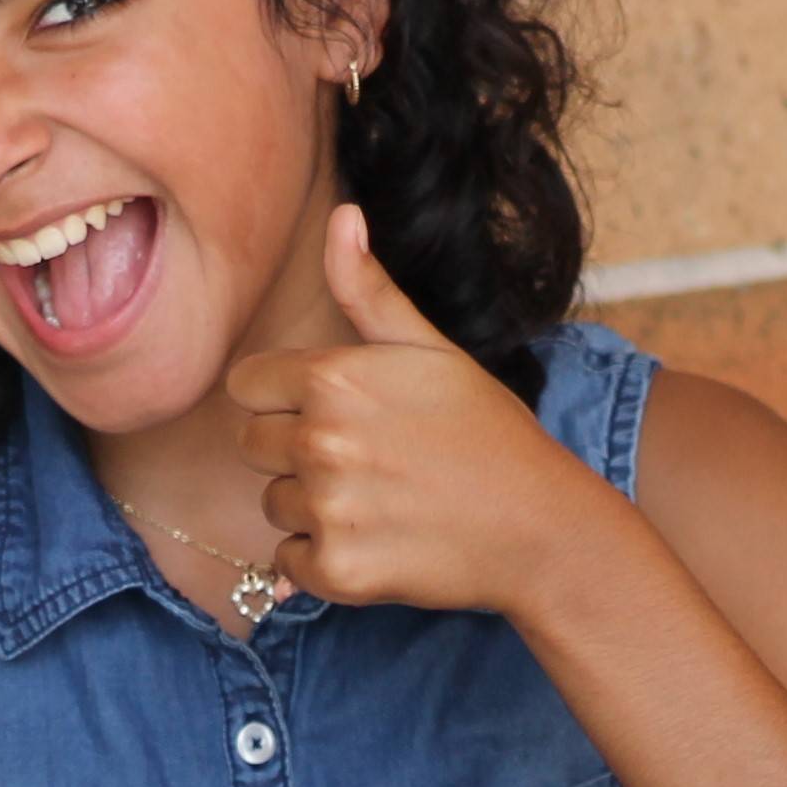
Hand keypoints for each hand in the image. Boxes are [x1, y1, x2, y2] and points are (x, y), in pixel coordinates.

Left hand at [227, 205, 567, 614]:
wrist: (541, 529)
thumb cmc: (487, 433)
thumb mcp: (431, 350)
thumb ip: (369, 290)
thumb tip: (342, 216)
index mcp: (333, 378)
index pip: (245, 386)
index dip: (283, 399)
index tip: (332, 412)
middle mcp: (320, 441)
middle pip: (251, 445)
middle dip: (294, 452)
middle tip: (368, 461)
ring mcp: (327, 509)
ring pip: (272, 503)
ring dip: (311, 507)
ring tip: (380, 501)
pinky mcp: (336, 571)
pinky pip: (288, 562)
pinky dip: (321, 561)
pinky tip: (377, 543)